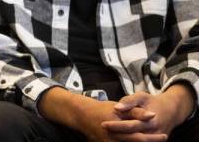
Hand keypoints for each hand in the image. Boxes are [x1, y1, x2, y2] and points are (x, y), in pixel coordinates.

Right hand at [39, 87, 158, 141]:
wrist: (83, 116)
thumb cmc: (102, 109)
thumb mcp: (118, 108)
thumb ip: (135, 112)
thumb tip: (153, 115)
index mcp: (118, 127)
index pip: (140, 137)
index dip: (154, 138)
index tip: (164, 135)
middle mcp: (114, 138)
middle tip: (163, 138)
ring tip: (152, 141)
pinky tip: (138, 141)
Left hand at [102, 87, 194, 140]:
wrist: (171, 111)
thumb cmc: (153, 102)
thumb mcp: (142, 96)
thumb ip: (129, 101)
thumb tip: (117, 107)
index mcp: (150, 121)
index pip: (130, 126)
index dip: (116, 126)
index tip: (104, 123)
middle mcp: (153, 133)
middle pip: (132, 138)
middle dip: (117, 135)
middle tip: (103, 129)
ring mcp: (155, 139)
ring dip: (122, 140)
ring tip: (108, 134)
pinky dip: (130, 141)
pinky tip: (118, 138)